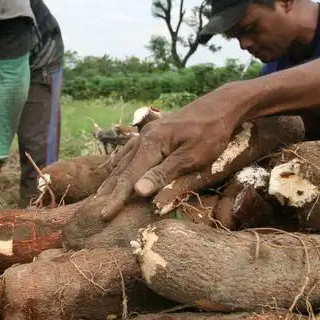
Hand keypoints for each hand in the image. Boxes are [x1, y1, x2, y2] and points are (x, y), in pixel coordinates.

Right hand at [95, 87, 249, 219]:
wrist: (223, 104)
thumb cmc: (212, 132)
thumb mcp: (192, 157)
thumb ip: (164, 174)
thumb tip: (137, 191)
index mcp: (152, 144)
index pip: (130, 177)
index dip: (117, 198)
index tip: (105, 215)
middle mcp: (144, 137)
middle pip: (123, 169)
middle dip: (110, 190)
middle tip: (97, 210)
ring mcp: (148, 133)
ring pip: (124, 159)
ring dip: (112, 178)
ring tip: (101, 193)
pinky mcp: (155, 132)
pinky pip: (131, 150)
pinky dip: (121, 163)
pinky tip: (116, 167)